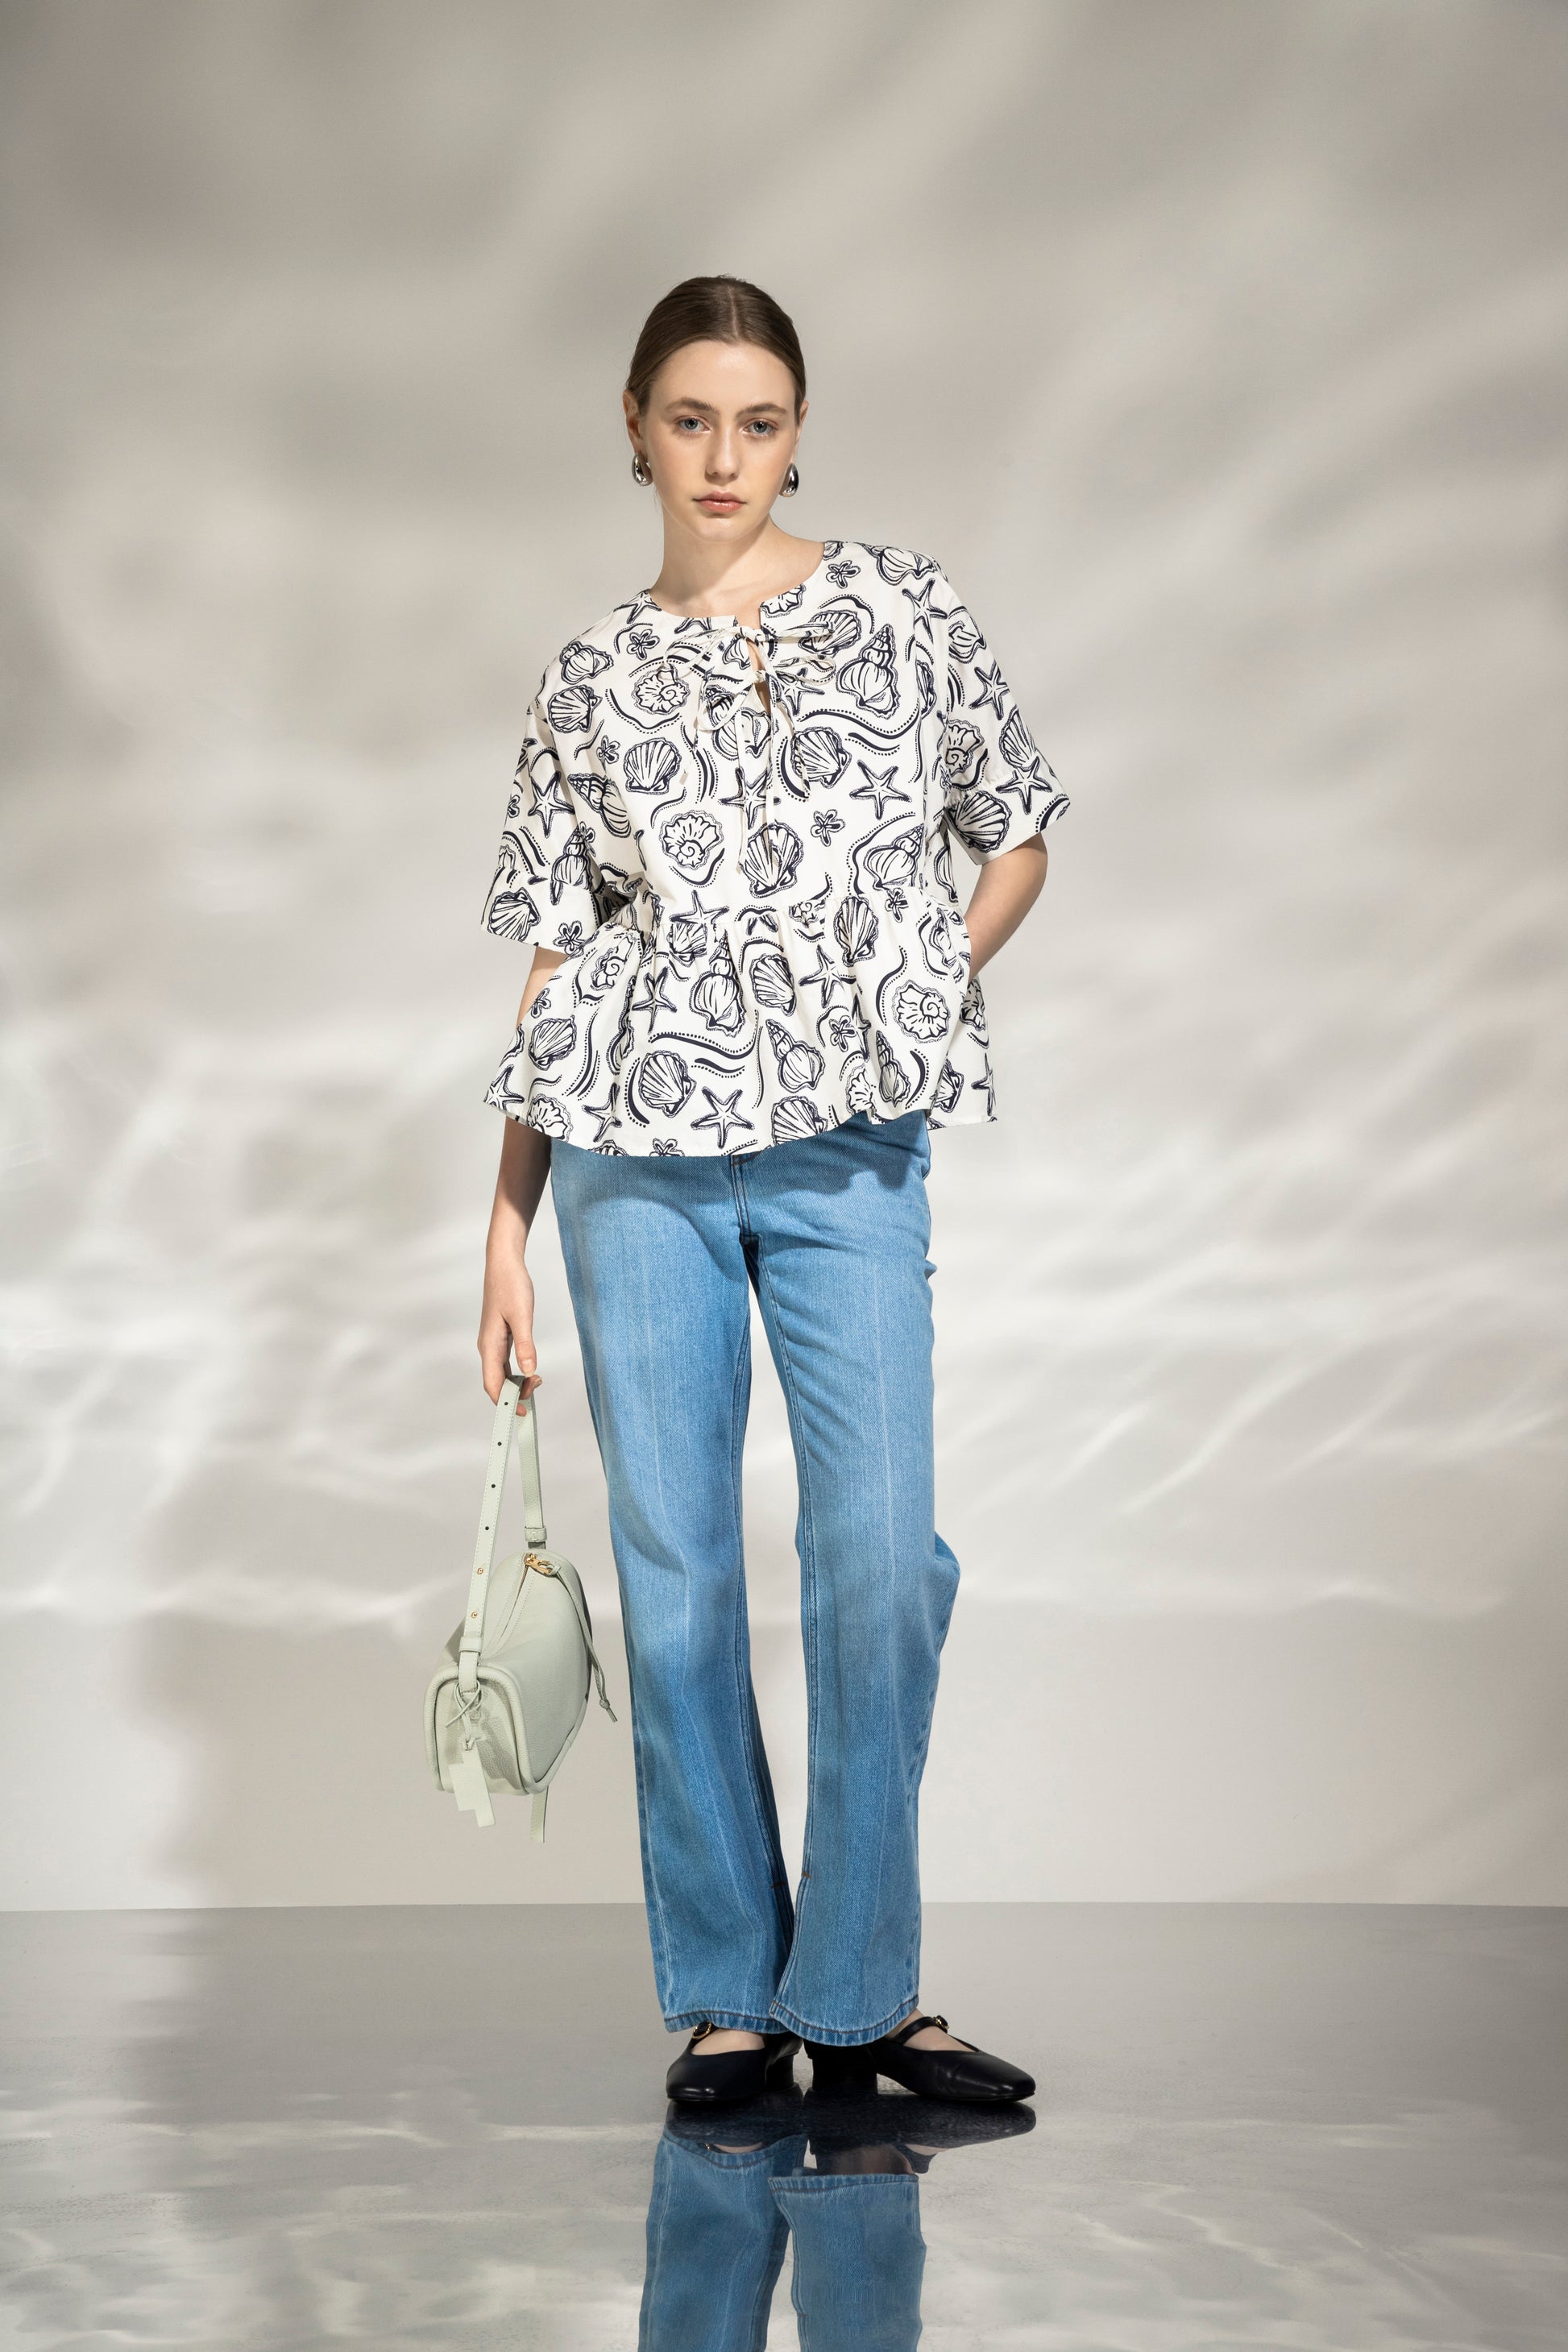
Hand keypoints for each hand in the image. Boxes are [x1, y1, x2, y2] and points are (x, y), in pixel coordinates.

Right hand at [479, 1244, 541, 1413]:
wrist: (504, 1264)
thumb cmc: (511, 1285)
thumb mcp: (522, 1315)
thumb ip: (525, 1344)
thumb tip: (530, 1370)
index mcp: (489, 1345)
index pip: (492, 1384)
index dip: (504, 1402)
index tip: (521, 1412)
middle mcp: (488, 1347)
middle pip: (496, 1382)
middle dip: (513, 1394)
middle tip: (537, 1391)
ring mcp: (493, 1342)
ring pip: (501, 1373)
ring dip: (516, 1383)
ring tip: (537, 1381)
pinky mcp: (500, 1336)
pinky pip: (505, 1362)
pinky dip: (516, 1372)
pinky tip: (529, 1371)